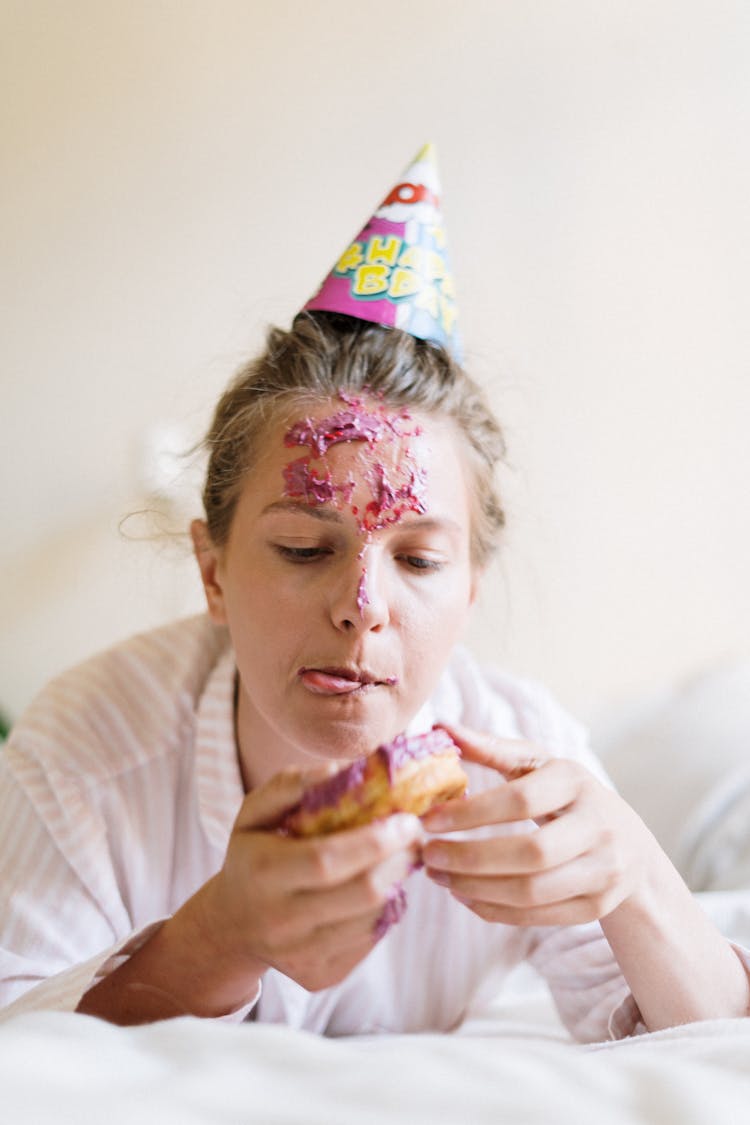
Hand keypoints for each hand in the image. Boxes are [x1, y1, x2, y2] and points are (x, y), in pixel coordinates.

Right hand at [201, 766, 423, 992]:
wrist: (231, 926)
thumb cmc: (252, 856)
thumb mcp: (254, 813)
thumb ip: (291, 785)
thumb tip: (339, 771)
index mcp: (265, 874)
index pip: (328, 860)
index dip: (375, 840)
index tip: (406, 819)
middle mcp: (282, 921)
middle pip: (363, 893)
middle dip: (400, 859)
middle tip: (414, 835)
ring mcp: (302, 956)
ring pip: (373, 917)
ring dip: (396, 882)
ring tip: (395, 858)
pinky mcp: (321, 975)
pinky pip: (370, 939)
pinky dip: (384, 909)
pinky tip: (377, 888)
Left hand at [421, 722, 657, 926]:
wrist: (630, 846)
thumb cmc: (568, 796)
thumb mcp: (540, 766)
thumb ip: (492, 748)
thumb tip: (442, 726)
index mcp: (577, 782)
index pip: (521, 800)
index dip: (471, 813)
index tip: (428, 820)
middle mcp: (598, 827)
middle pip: (531, 853)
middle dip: (471, 858)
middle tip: (427, 856)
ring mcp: (603, 871)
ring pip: (533, 891)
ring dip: (475, 888)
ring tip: (438, 877)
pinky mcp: (597, 907)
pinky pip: (537, 916)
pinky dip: (493, 910)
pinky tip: (463, 895)